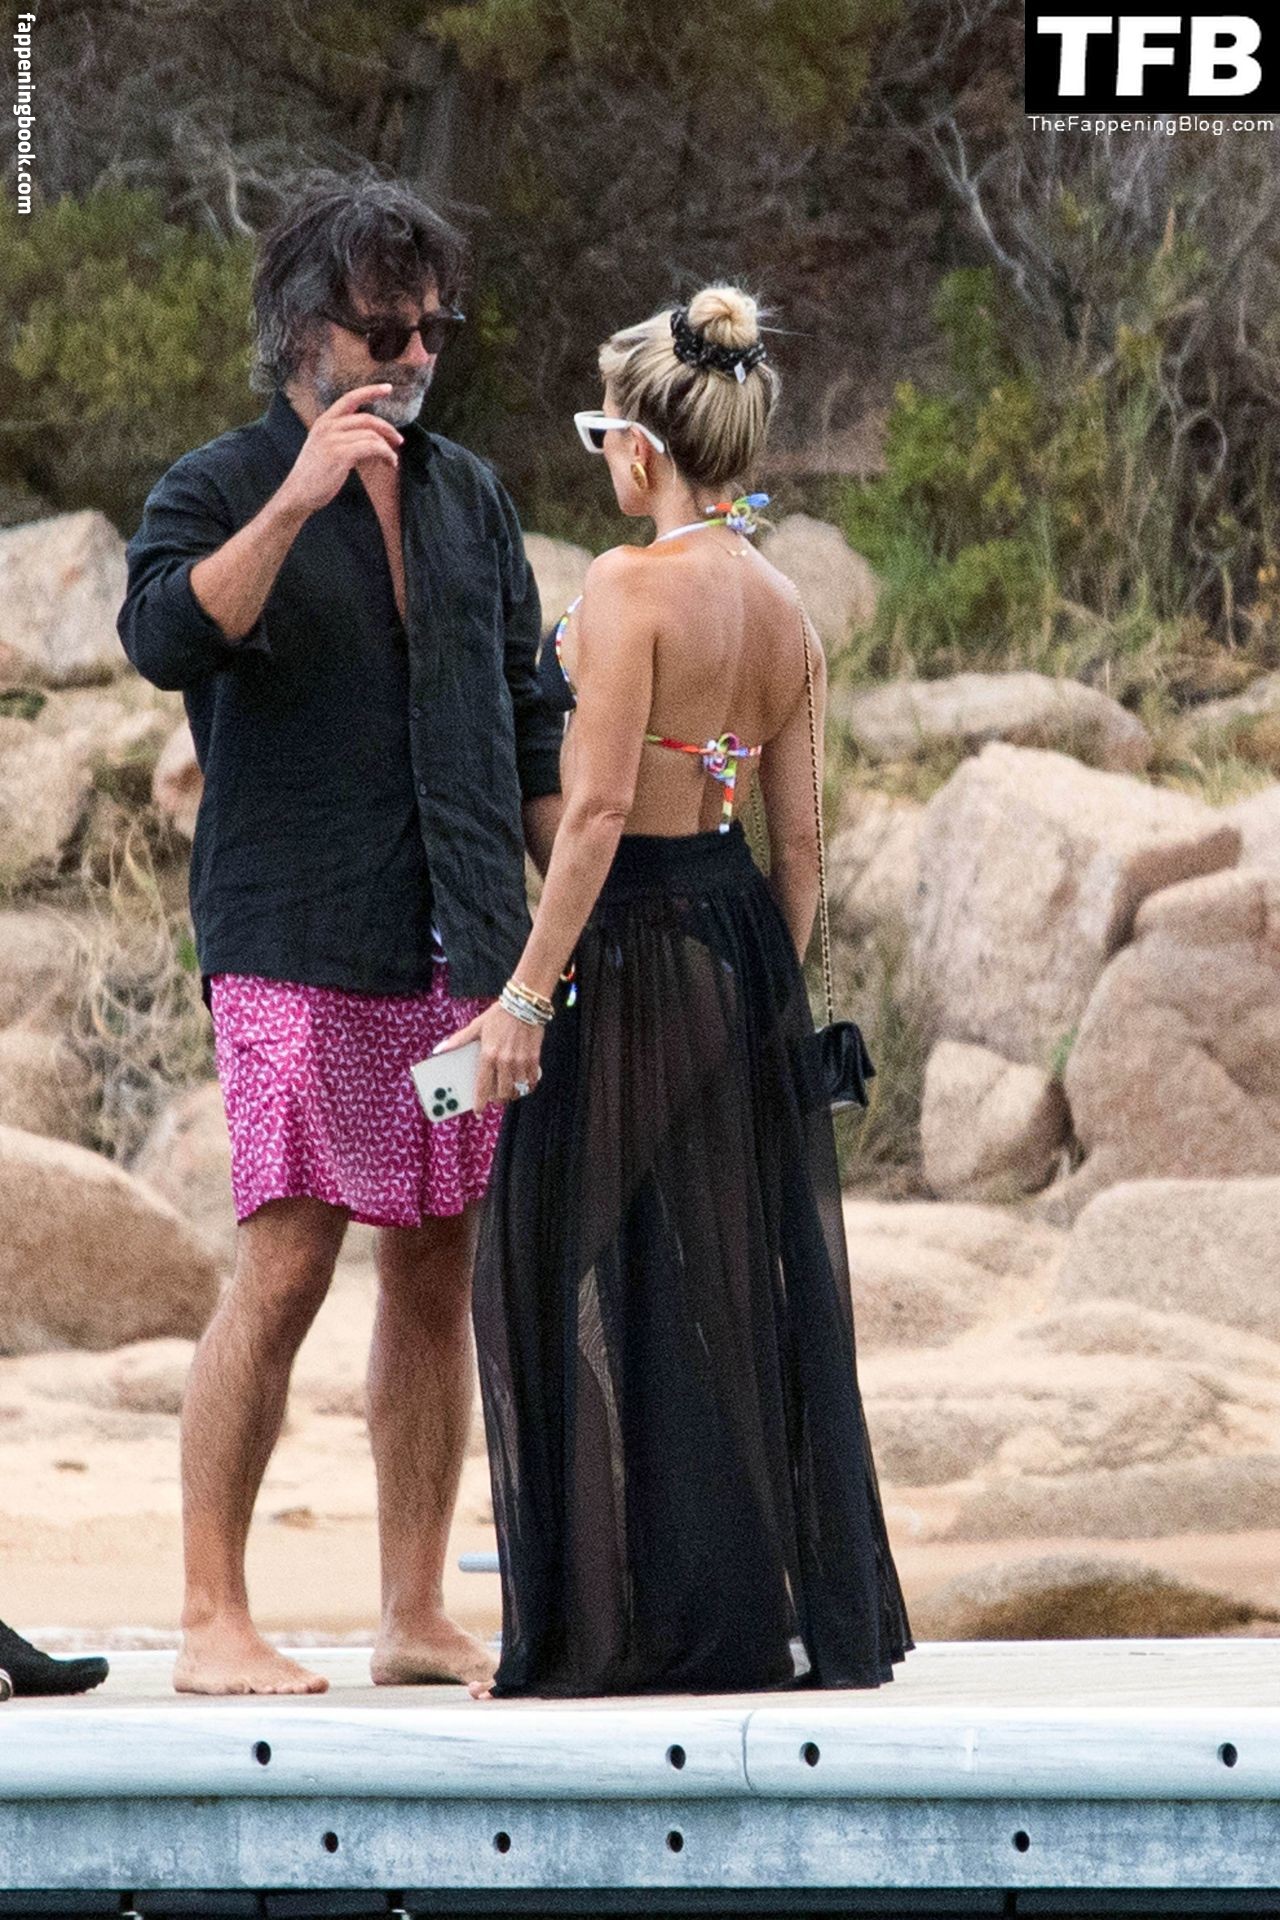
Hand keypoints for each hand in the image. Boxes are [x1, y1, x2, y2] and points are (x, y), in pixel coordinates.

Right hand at [276, 384, 403, 518]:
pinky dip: (385, 454)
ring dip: (388, 448)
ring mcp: (333, 439)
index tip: (388, 388)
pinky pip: (372, 447)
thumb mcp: (323, 447)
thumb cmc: (313, 476)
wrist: (298, 494)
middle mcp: (327, 426)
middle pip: (367, 418)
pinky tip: (389, 462)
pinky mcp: (340, 454)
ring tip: (392, 460)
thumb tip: (370, 439)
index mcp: (324, 422)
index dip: (370, 391)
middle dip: (387, 428)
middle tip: (399, 440)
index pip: (350, 398)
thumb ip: (341, 437)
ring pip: (372, 435)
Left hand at [435, 1001, 544, 1110]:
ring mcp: (521, 1061)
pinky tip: (524, 1084)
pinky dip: (528, 1086)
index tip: (478, 1112)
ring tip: (510, 1091)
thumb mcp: (476, 1026)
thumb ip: (459, 1040)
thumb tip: (439, 1049)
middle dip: (498, 1100)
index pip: (483, 1086)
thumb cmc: (498, 1015)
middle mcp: (505, 1061)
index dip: (480, 1102)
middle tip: (496, 1098)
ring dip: (513, 1094)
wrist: (524, 1004)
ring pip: (517, 1089)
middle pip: (502, 1093)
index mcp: (488, 1055)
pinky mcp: (534, 1058)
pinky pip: (531, 1080)